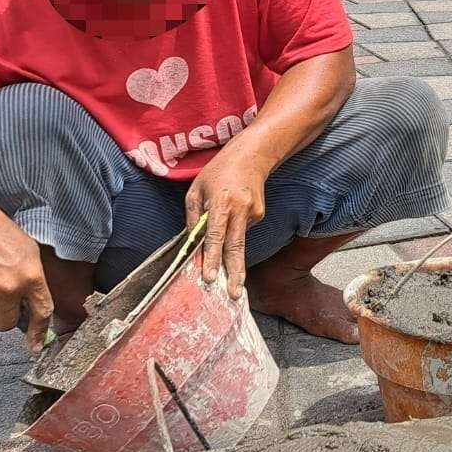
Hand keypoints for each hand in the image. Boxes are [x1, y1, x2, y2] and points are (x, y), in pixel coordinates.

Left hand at [185, 148, 268, 298]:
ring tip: (230, 263)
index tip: (211, 277)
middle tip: (235, 295)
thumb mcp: (196, 190)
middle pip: (237, 247)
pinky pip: (242, 231)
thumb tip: (191, 244)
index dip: (213, 258)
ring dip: (231, 255)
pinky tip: (233, 216)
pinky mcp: (260, 215)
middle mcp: (240, 209)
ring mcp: (254, 213)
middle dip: (235, 273)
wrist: (252, 156)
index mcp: (221, 203)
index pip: (215, 235)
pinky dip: (234, 231)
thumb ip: (193, 218)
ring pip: (238, 241)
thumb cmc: (218, 172)